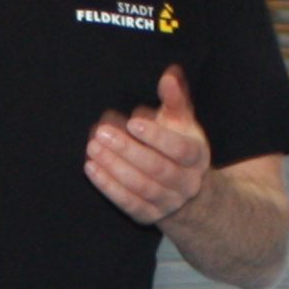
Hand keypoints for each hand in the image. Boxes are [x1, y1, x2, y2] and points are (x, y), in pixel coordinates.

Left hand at [85, 64, 211, 224]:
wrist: (186, 192)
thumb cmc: (178, 147)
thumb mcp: (181, 122)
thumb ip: (174, 99)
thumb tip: (170, 74)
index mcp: (196, 156)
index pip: (180, 149)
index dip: (157, 137)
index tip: (133, 121)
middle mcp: (186, 183)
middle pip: (158, 169)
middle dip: (128, 150)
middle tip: (102, 132)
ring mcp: (168, 202)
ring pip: (142, 187)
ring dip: (115, 168)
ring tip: (93, 148)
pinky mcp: (148, 215)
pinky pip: (128, 203)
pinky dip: (109, 187)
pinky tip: (91, 168)